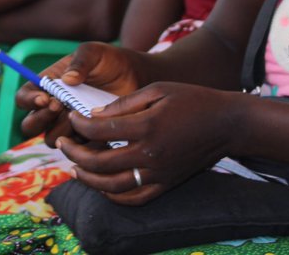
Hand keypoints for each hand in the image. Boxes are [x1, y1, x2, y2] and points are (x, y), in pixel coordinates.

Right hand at [17, 42, 143, 143]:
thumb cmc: (110, 61)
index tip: (44, 98)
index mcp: (48, 86)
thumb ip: (80, 61)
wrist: (137, 78)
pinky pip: (76, 149)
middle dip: (39, 118)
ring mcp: (68, 125)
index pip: (23, 97)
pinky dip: (83, 141)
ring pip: (51, 139)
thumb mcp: (94, 52)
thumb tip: (67, 79)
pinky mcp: (86, 139)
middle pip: (29, 125)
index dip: (27, 100)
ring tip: (79, 115)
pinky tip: (97, 127)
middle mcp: (53, 109)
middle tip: (58, 106)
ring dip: (61, 129)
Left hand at [59, 81, 236, 204]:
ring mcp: (159, 173)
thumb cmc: (192, 99)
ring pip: (113, 186)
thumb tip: (94, 115)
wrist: (227, 124)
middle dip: (75, 152)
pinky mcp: (167, 184)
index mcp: (147, 126)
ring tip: (75, 166)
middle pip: (100, 161)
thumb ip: (124, 104)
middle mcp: (151, 153)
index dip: (80, 125)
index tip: (71, 118)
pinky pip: (134, 198)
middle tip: (61, 143)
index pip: (100, 130)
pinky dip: (113, 196)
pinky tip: (101, 186)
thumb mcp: (157, 89)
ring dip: (88, 178)